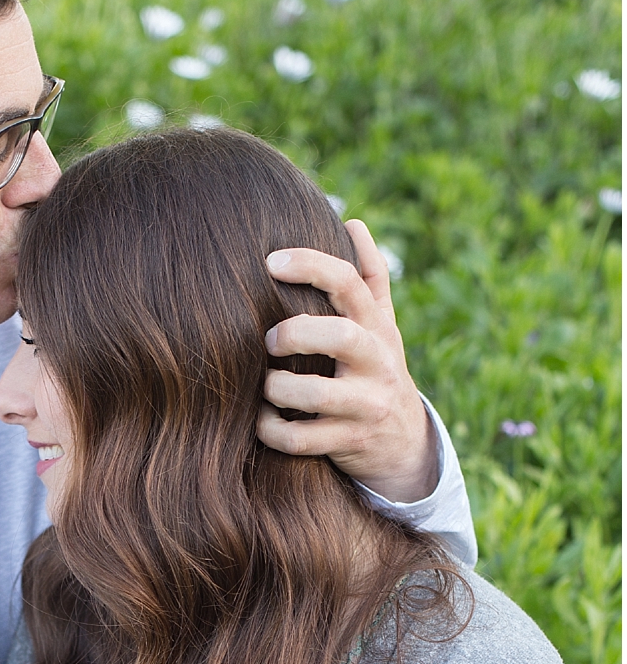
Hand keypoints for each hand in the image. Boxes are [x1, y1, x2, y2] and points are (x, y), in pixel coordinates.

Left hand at [260, 218, 436, 502]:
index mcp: (376, 326)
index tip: (272, 261)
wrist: (403, 442)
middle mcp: (376, 362)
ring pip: (318, 393)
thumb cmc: (374, 369)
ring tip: (264, 385)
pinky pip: (301, 439)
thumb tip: (353, 221)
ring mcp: (365, 404)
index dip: (313, 267)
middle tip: (270, 339)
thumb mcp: (380, 324)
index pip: (350, 283)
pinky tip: (261, 420)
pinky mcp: (349, 442)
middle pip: (342, 336)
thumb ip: (368, 277)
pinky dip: (272, 431)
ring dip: (279, 387)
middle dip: (299, 333)